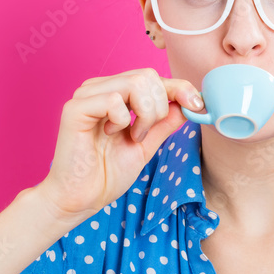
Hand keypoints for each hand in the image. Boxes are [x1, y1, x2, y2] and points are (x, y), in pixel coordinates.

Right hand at [34, 68, 203, 223]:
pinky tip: (110, 134)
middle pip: (147, 75)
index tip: (198, 105)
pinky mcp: (75, 108)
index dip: (180, 87)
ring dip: (145, 115)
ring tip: (133, 136)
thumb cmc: (108, 172)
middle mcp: (100, 88)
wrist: (83, 198)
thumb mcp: (147, 144)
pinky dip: (123, 120)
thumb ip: (165, 123)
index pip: (154, 77)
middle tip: (145, 134)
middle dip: (160, 108)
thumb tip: (190, 104)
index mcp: (116, 93)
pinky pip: (114, 100)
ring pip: (135, 83)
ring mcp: (86, 95)